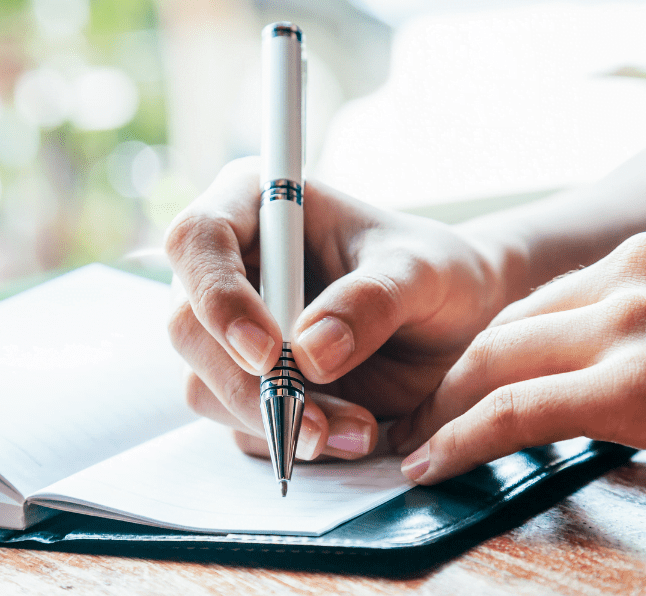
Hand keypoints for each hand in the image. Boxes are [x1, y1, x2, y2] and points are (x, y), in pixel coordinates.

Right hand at [165, 158, 521, 460]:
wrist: (457, 325)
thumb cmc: (436, 273)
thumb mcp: (422, 273)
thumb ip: (371, 300)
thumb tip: (310, 353)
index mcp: (257, 205)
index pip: (197, 240)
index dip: (218, 297)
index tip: (268, 351)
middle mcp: (230, 267)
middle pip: (188, 326)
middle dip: (247, 383)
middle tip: (314, 423)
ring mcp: (229, 332)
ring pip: (206, 386)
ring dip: (275, 421)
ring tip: (358, 430)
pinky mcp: (246, 384)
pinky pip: (241, 424)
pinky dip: (289, 440)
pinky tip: (349, 435)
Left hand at [390, 225, 645, 520]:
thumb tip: (601, 370)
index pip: (546, 300)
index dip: (495, 347)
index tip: (465, 383)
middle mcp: (635, 269)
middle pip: (509, 325)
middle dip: (456, 376)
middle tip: (423, 418)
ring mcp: (631, 319)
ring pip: (499, 362)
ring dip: (446, 411)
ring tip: (417, 446)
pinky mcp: (631, 381)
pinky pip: (515, 410)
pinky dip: (462, 440)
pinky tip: (435, 465)